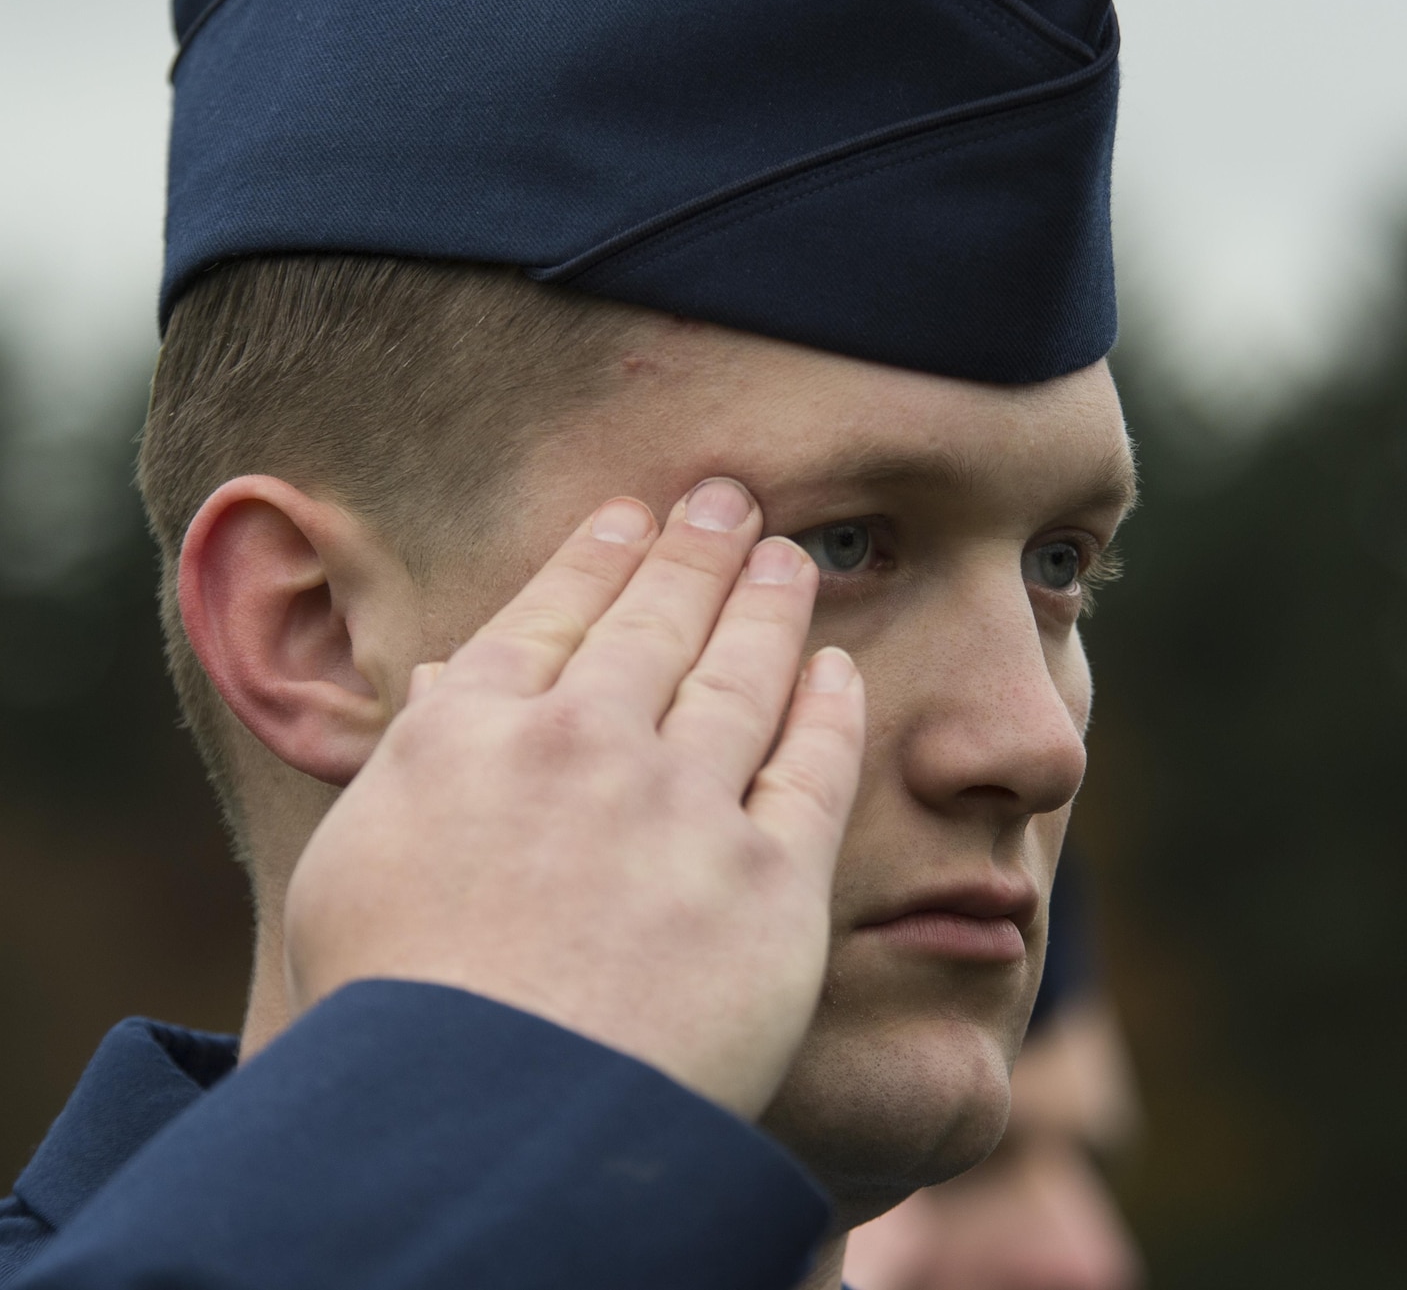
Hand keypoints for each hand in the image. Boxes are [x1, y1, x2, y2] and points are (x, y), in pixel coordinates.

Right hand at [282, 479, 863, 1118]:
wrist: (486, 1122)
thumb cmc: (395, 1015)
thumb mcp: (352, 867)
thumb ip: (414, 760)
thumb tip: (450, 681)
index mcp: (471, 736)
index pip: (549, 618)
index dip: (598, 556)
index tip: (629, 514)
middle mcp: (584, 747)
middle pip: (657, 623)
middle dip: (697, 548)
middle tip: (730, 498)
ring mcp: (683, 808)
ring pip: (743, 673)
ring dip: (770, 603)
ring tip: (791, 558)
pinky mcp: (770, 881)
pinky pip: (814, 767)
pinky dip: (830, 709)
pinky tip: (841, 672)